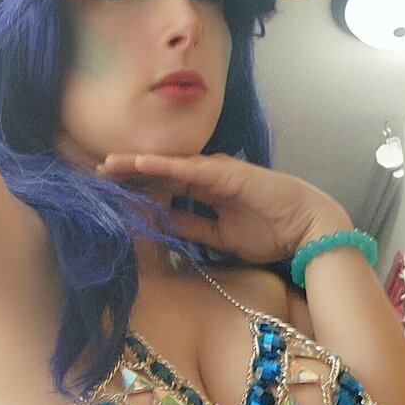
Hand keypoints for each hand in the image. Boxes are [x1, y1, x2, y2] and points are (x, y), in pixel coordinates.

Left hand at [95, 151, 350, 264]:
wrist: (309, 228)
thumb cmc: (273, 233)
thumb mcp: (221, 239)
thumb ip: (194, 230)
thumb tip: (164, 230)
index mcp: (207, 196)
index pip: (165, 192)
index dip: (138, 193)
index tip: (110, 197)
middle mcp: (208, 179)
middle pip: (159, 175)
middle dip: (128, 176)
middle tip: (96, 176)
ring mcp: (215, 173)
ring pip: (167, 167)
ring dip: (136, 167)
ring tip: (104, 167)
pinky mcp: (224, 173)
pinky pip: (186, 169)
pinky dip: (161, 166)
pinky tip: (136, 164)